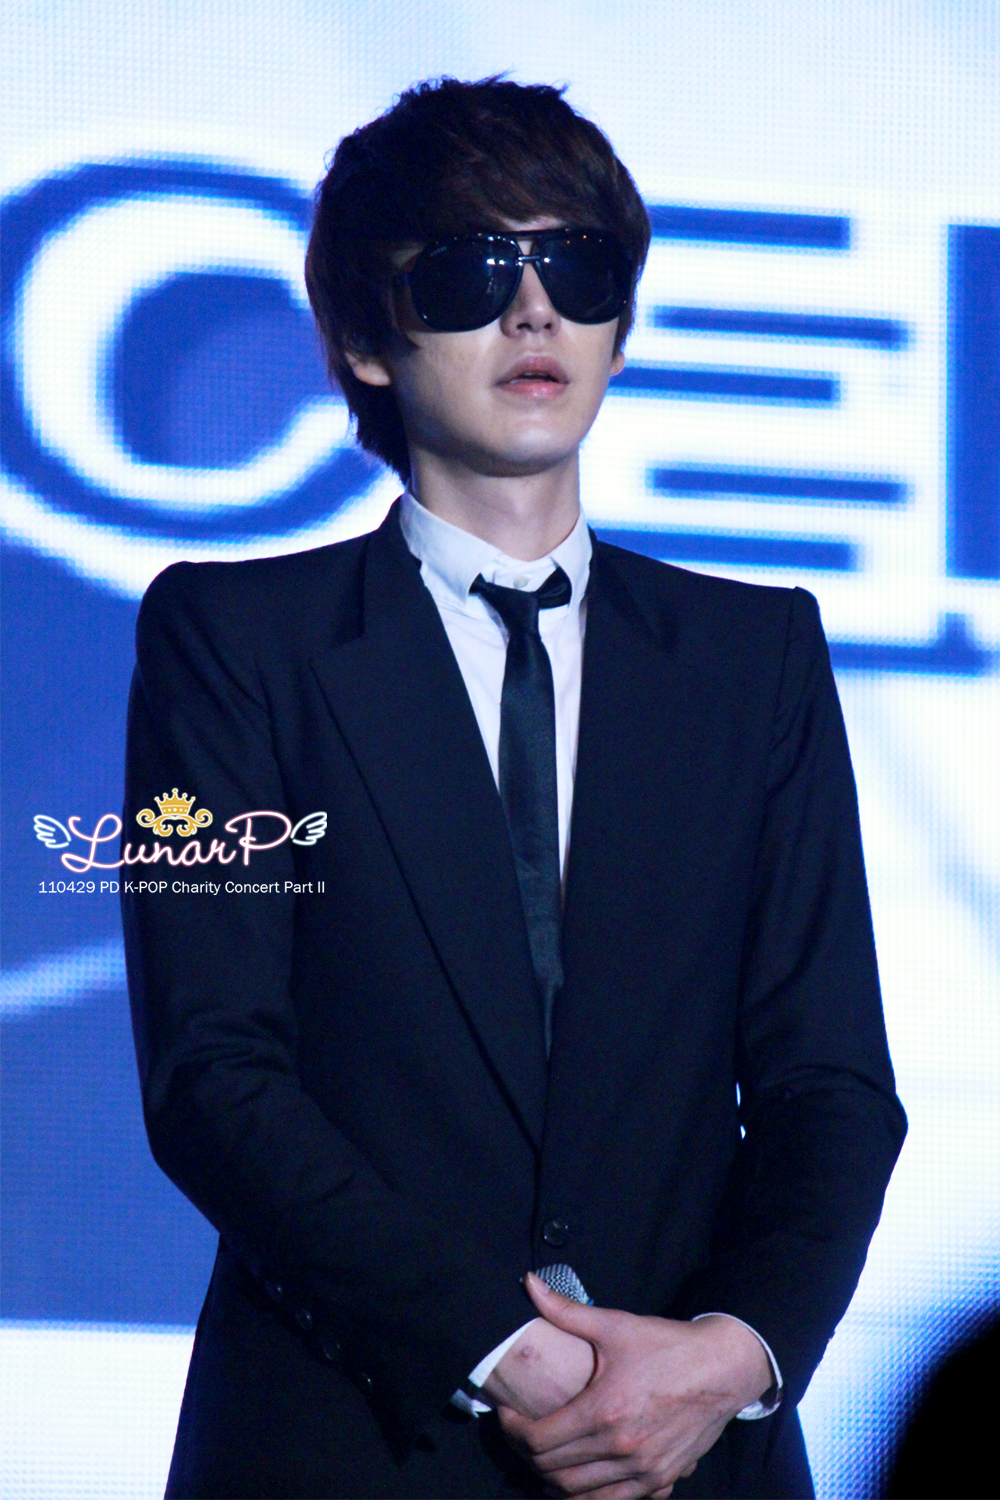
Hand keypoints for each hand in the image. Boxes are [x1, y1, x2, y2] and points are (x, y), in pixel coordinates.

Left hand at [497, 1274, 772, 1498]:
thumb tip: (528, 1283)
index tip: (507, 1415)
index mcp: (605, 1412)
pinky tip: (581, 1476)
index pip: (539, 1440)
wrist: (723, 1369)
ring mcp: (644, 1471)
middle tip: (521, 1434)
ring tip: (544, 1458)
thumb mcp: (615, 1325)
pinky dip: (589, 1496)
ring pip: (579, 1496)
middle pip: (553, 1472)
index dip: (512, 1430)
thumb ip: (566, 1311)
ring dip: (553, 1481)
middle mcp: (621, 1449)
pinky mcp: (661, 1480)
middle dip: (527, 1454)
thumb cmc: (667, 1345)